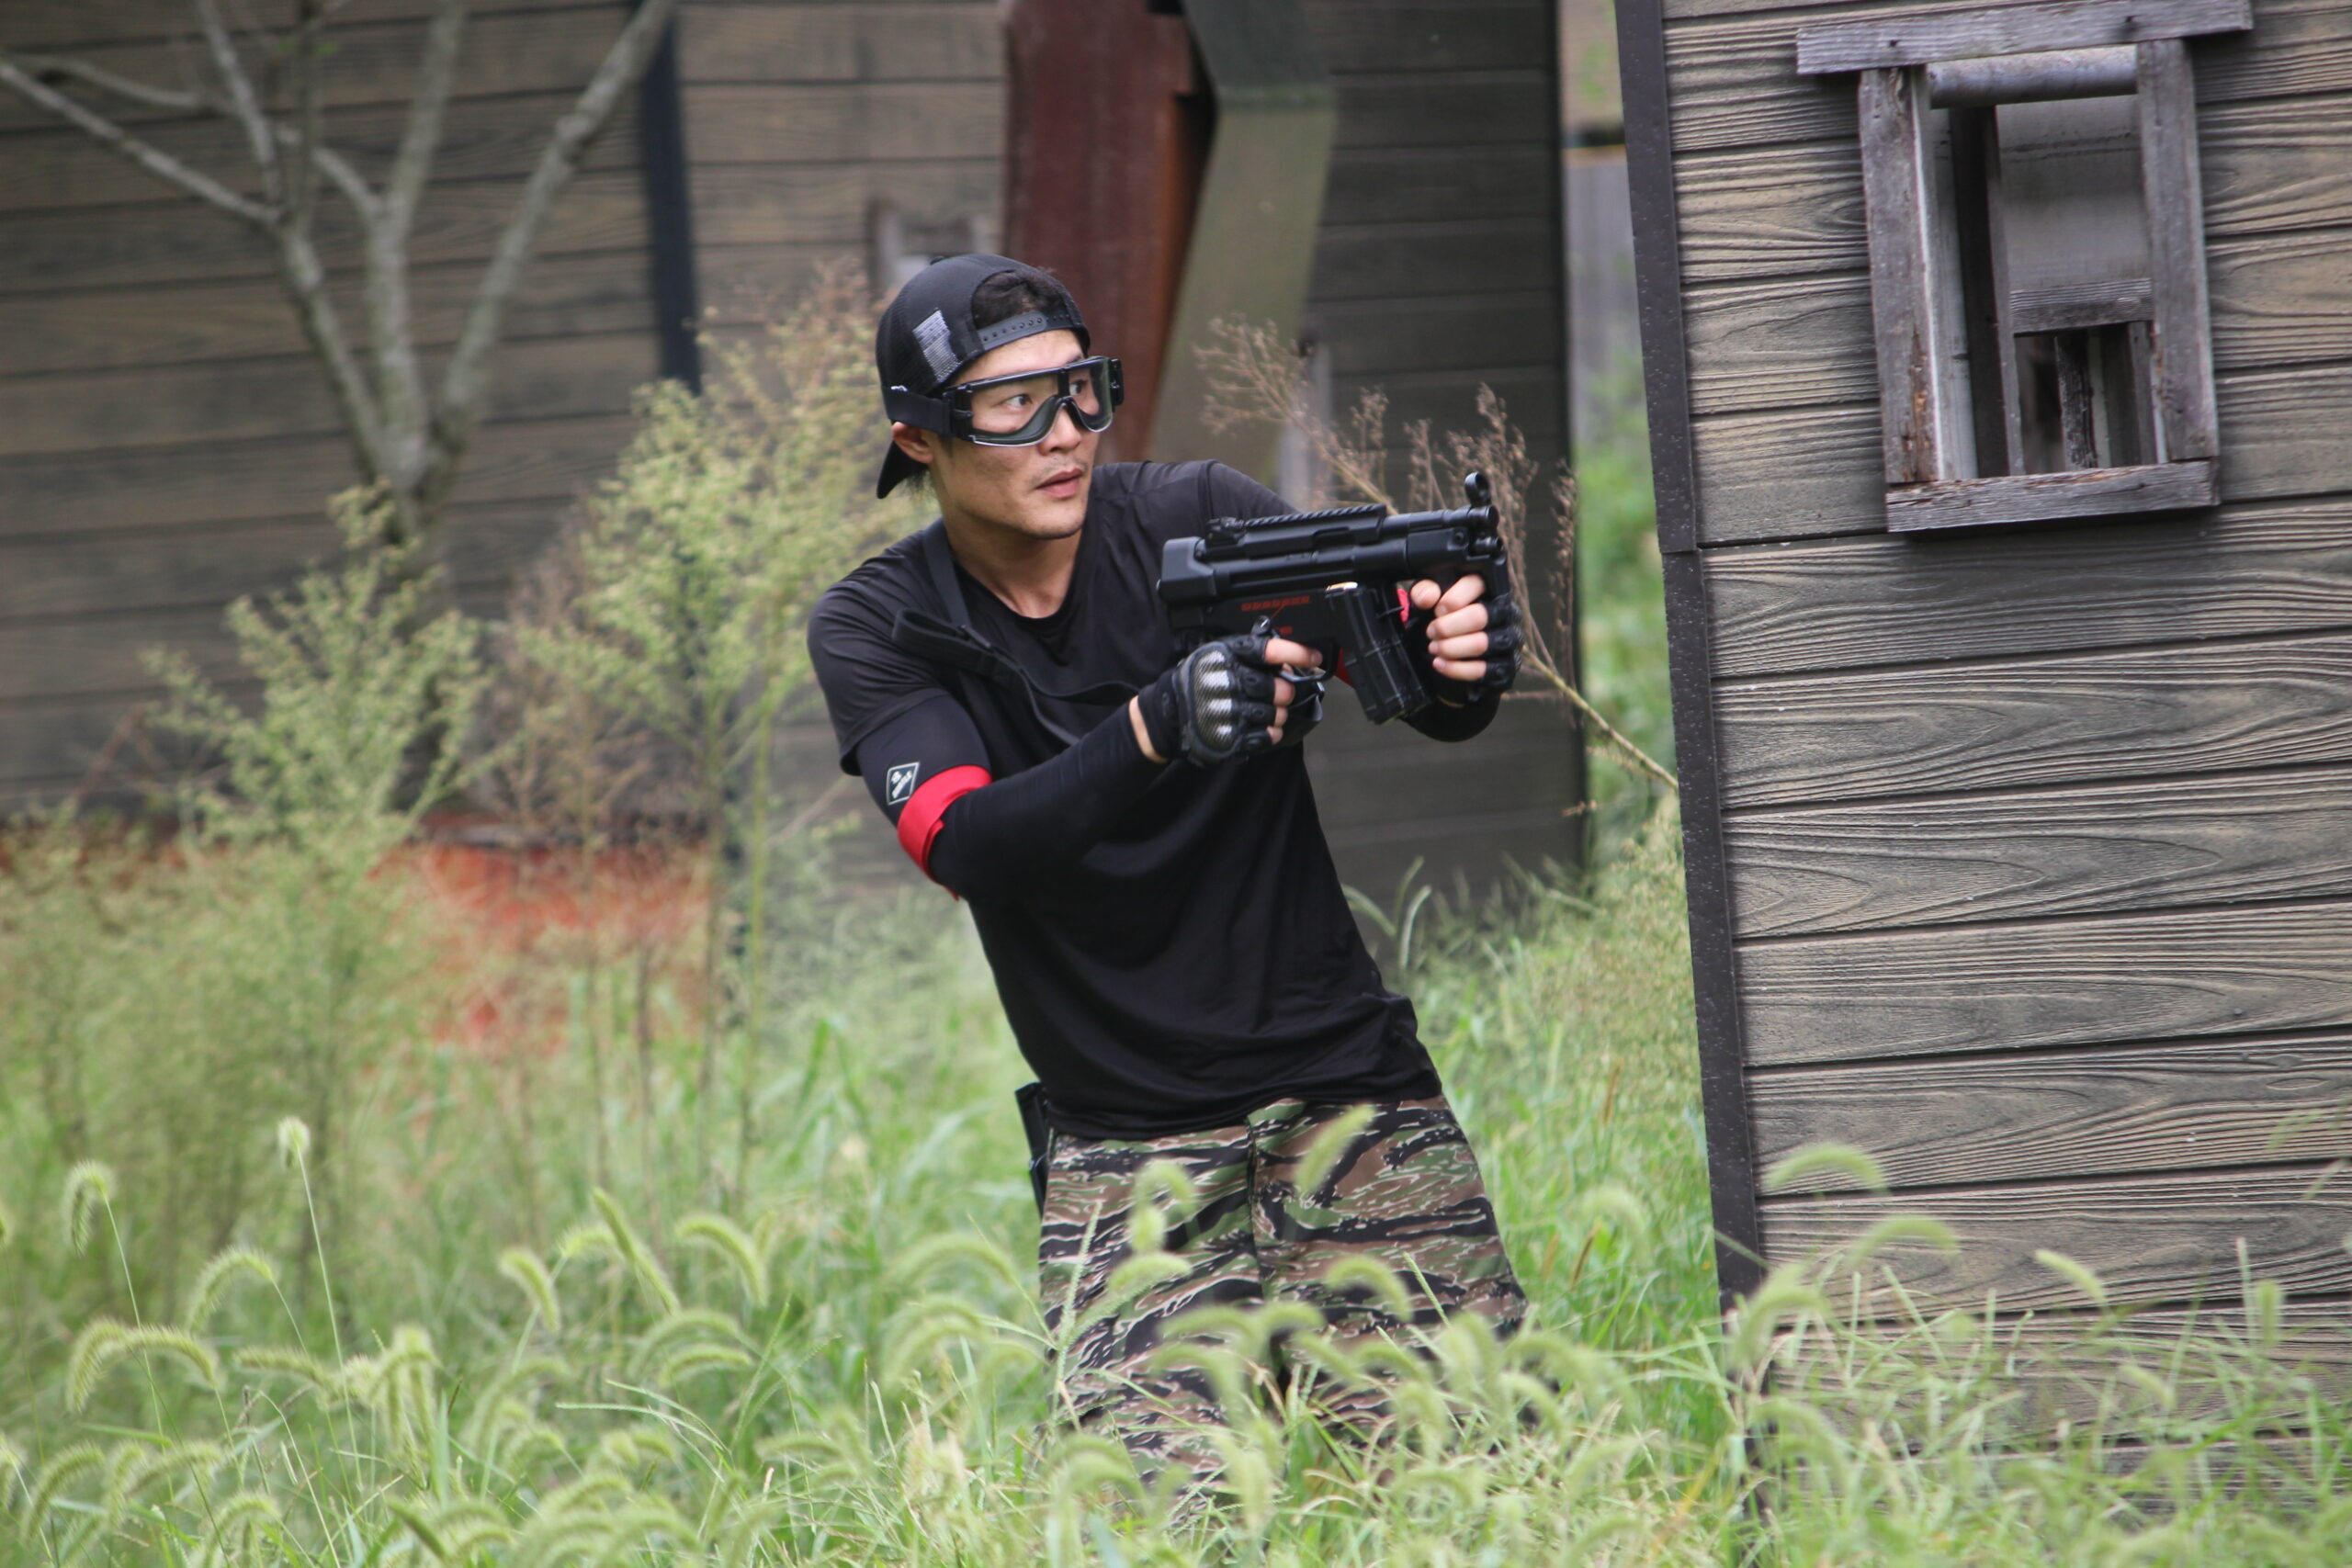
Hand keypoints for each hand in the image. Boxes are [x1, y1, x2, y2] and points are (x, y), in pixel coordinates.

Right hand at [1132, 634, 1320, 764]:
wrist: (1167, 712)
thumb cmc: (1200, 681)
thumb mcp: (1217, 657)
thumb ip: (1250, 657)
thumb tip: (1290, 664)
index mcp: (1225, 655)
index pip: (1268, 650)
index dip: (1296, 653)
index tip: (1316, 658)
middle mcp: (1224, 681)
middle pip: (1274, 687)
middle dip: (1285, 691)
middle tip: (1282, 693)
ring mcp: (1225, 710)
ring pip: (1273, 713)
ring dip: (1279, 714)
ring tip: (1272, 712)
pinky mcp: (1226, 735)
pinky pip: (1264, 736)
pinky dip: (1272, 733)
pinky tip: (1267, 729)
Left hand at [1408, 573, 1522, 690]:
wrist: (1448, 651)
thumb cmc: (1441, 618)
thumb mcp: (1428, 600)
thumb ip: (1424, 591)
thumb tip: (1427, 598)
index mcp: (1487, 588)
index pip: (1476, 584)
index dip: (1452, 599)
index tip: (1436, 610)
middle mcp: (1504, 611)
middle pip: (1479, 616)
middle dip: (1447, 627)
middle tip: (1431, 632)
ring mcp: (1508, 639)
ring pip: (1481, 644)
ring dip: (1451, 648)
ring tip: (1434, 648)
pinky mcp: (1506, 665)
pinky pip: (1481, 669)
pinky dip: (1455, 668)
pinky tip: (1439, 663)